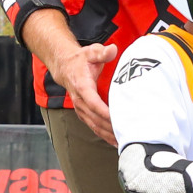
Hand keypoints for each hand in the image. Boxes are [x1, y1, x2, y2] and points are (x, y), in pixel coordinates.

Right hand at [21, 7, 118, 145]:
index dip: (104, 112)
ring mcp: (81, 109)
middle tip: (127, 134)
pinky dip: (105, 135)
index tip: (116, 119)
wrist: (65, 67)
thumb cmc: (81, 60)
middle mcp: (80, 101)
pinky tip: (115, 142)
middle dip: (110, 128)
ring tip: (124, 142)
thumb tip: (112, 49)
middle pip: (95, 118)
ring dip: (108, 135)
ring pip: (94, 125)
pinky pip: (94, 127)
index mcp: (82, 86)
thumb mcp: (91, 52)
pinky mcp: (84, 113)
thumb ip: (101, 52)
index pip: (93, 102)